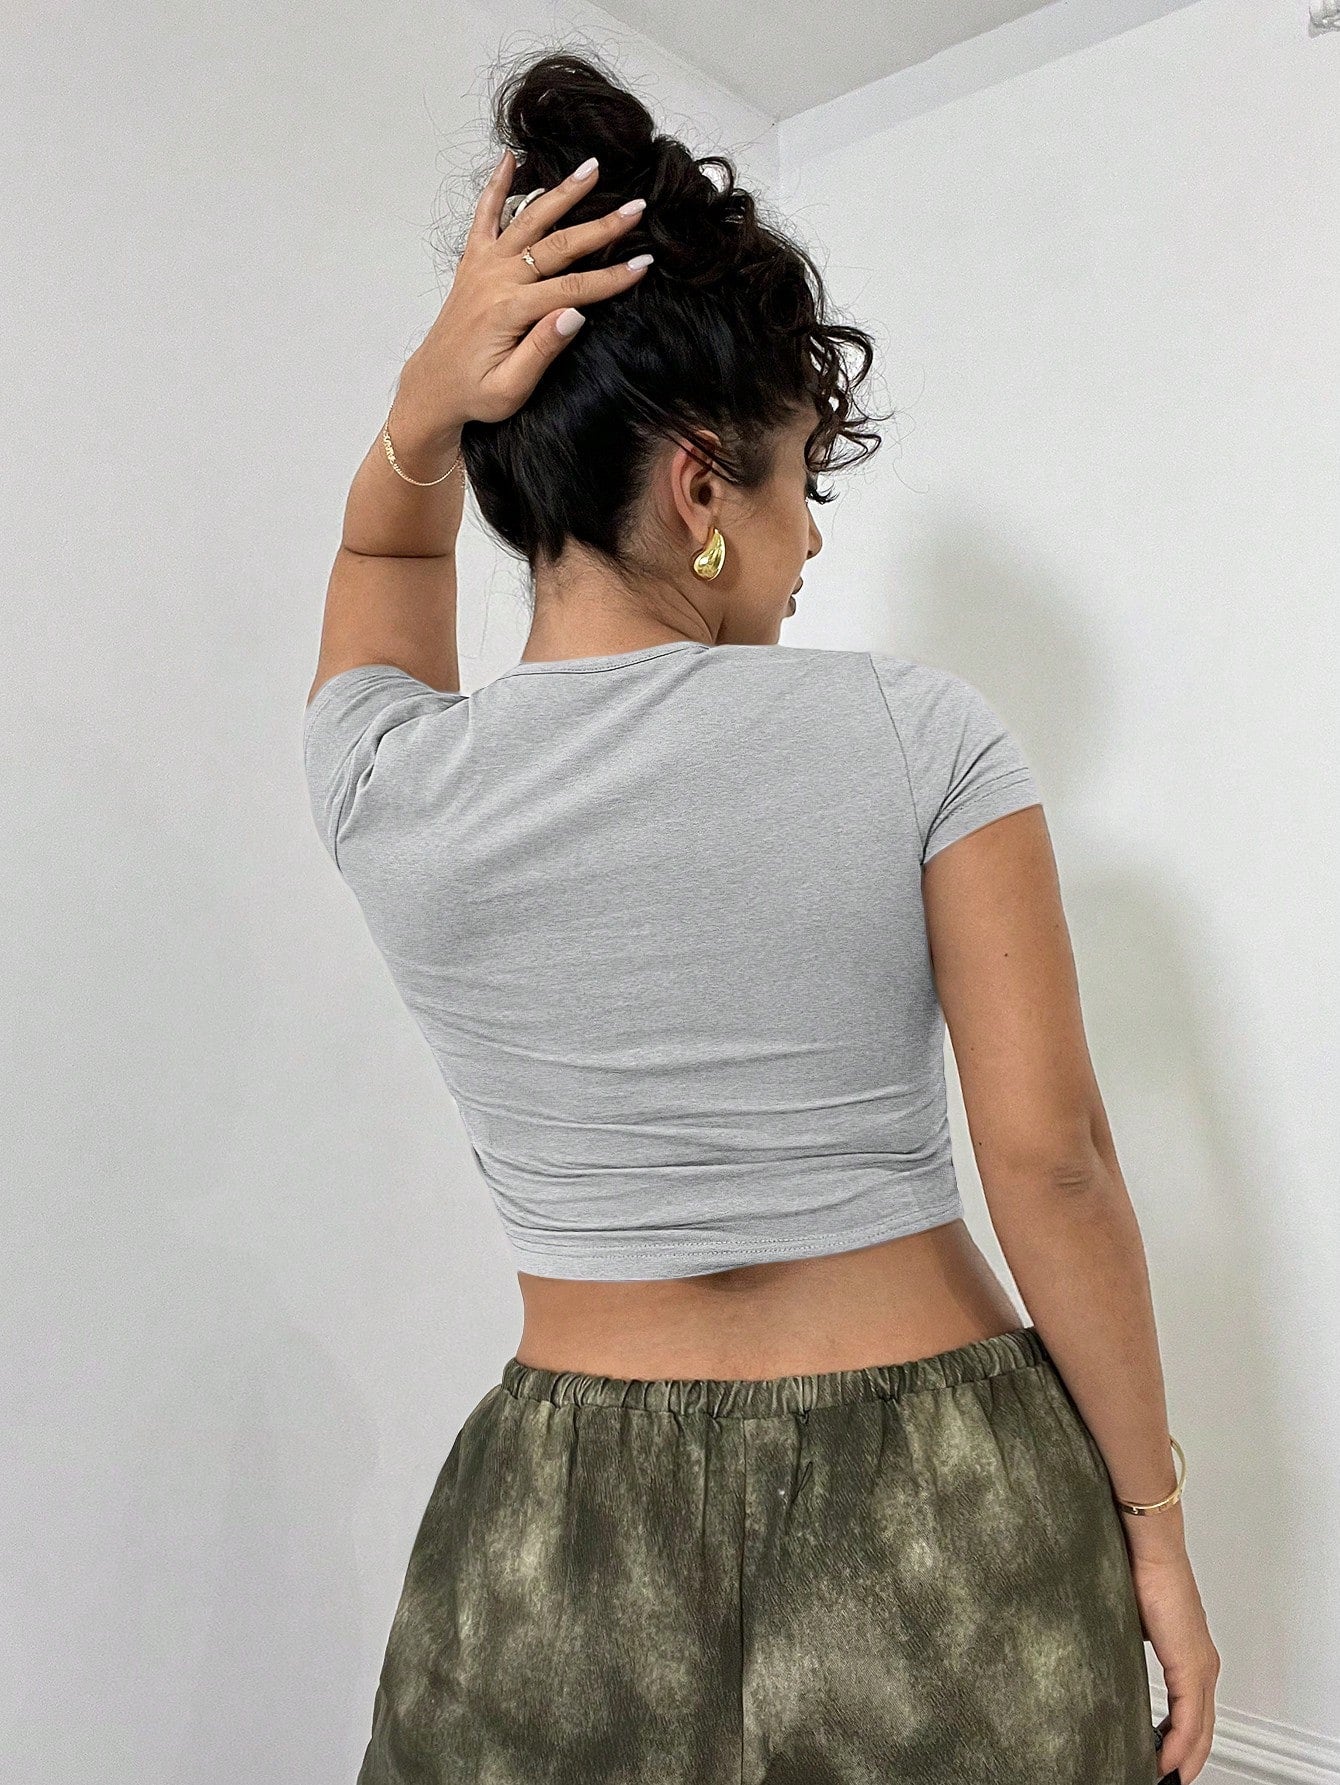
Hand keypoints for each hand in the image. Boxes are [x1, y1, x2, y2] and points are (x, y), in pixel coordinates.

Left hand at [395, 147, 651, 438]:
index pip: (573, 288)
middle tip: (636, 208)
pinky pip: (484, 216)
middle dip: (601, 226)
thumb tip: (575, 315)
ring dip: (562, 192)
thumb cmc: (474, 395)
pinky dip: (495, 186)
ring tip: (593, 168)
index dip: (611, 277)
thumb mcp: (509, 389)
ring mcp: (483, 266)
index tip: (645, 264)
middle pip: (558, 245)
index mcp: (510, 311)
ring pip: (528, 220)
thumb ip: (540, 352)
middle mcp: (496, 279)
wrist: (431, 389)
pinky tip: (510, 159)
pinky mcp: (472, 262)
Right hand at [1128, 1547, 1219, 1780]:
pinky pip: (1190, 1719)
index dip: (1182, 1740)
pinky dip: (1180, 1745)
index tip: (1164, 1760)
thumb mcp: (1136, 1622)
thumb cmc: (1139, 1572)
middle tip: (1168, 1779)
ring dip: (1184, 1758)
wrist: (1149, 1548)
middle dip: (1186, 1759)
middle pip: (1203, 1728)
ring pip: (1200, 1729)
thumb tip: (1116, 1658)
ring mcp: (1201, 1666)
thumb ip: (1136, 1646)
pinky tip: (1166, 1762)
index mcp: (1191, 1653)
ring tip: (1166, 1778)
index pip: (1194, 1710)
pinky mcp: (1192, 1666)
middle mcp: (1203, 1663)